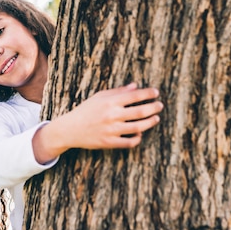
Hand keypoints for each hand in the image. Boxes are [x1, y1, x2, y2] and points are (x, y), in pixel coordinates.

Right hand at [32, 83, 162, 162]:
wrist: (70, 129)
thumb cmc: (86, 110)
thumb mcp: (99, 97)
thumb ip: (118, 92)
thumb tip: (135, 86)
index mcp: (110, 102)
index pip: (134, 96)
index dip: (148, 93)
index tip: (156, 93)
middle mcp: (112, 115)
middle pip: (140, 111)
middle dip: (153, 108)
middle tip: (160, 106)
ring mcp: (111, 130)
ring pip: (138, 127)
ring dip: (150, 122)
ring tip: (156, 118)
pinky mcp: (109, 143)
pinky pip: (129, 142)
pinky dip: (137, 138)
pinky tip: (141, 133)